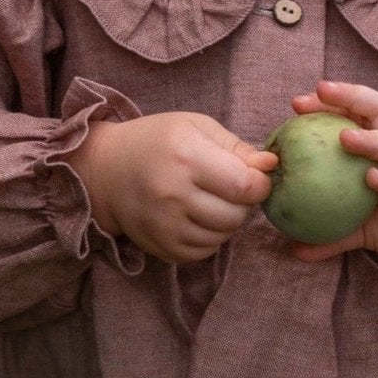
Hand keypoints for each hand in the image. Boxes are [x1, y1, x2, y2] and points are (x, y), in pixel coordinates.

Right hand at [79, 111, 279, 266]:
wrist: (106, 170)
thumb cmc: (157, 141)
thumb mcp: (195, 127)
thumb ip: (236, 146)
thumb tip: (271, 165)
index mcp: (185, 155)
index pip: (244, 185)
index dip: (261, 184)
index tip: (257, 177)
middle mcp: (173, 193)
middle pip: (237, 214)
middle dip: (245, 203)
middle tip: (231, 188)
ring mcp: (165, 225)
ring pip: (224, 235)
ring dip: (228, 220)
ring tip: (212, 200)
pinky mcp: (161, 247)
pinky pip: (205, 251)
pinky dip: (210, 236)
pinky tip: (197, 217)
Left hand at [282, 79, 377, 271]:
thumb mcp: (365, 228)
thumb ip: (333, 234)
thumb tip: (295, 249)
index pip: (358, 114)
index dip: (332, 102)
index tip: (298, 103)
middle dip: (350, 97)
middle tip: (319, 92)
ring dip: (371, 139)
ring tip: (343, 137)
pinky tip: (374, 179)